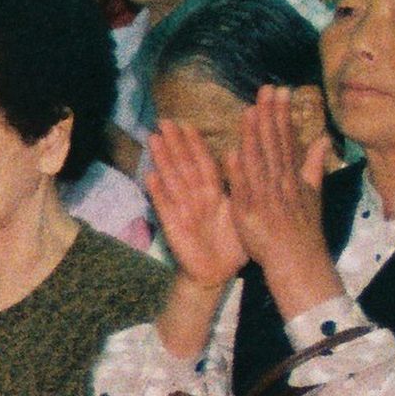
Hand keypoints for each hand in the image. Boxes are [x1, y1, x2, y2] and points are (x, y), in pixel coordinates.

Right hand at [138, 115, 248, 294]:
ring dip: (162, 160)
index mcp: (214, 194)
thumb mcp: (242, 213)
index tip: (186, 125)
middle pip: (184, 166)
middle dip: (174, 144)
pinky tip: (149, 176)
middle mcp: (196, 198)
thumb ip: (240, 189)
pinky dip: (157, 192)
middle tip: (164, 122)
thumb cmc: (231, 245)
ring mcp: (182, 210)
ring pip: (172, 180)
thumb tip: (245, 163)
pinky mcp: (173, 226)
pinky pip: (164, 206)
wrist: (216, 274)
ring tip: (154, 140)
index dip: (195, 145)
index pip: (204, 164)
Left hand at [224, 84, 338, 311]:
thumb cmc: (303, 228)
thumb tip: (324, 139)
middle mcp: (281, 182)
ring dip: (254, 136)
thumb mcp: (313, 194)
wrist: (298, 260)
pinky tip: (234, 151)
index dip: (282, 114)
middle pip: (274, 144)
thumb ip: (314, 164)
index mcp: (293, 176)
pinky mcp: (251, 212)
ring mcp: (266, 196)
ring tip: (250, 110)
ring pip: (259, 161)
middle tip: (266, 89)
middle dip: (270, 115)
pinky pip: (244, 189)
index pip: (286, 139)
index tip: (279, 92)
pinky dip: (240, 171)